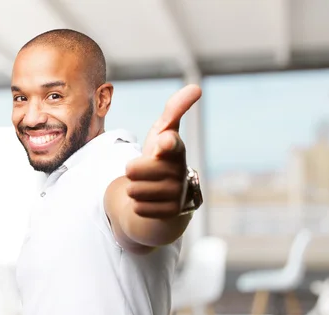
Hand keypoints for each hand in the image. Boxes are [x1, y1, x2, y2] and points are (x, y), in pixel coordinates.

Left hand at [125, 84, 201, 218]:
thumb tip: (197, 87)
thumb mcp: (163, 132)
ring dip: (133, 189)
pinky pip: (139, 208)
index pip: (171, 145)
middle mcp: (180, 171)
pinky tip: (147, 200)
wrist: (165, 193)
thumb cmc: (161, 156)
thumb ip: (174, 110)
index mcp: (176, 149)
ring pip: (136, 191)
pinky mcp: (171, 213)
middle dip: (131, 170)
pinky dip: (138, 205)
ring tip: (143, 185)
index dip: (166, 143)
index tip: (164, 140)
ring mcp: (177, 194)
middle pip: (137, 170)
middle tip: (135, 170)